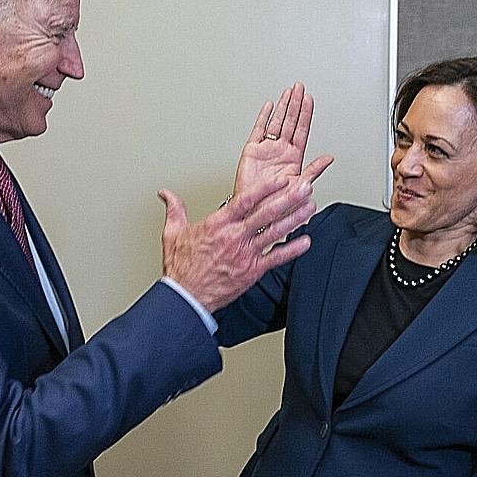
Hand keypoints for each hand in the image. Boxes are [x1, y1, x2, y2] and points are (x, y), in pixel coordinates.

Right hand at [159, 175, 315, 312]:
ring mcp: (245, 254)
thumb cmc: (181, 267)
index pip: (245, 200)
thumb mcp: (173, 233)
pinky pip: (276, 258)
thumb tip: (166, 194)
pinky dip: (292, 250)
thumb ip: (174, 210)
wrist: (187, 297)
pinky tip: (306, 241)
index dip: (265, 188)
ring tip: (310, 206)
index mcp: (218, 224)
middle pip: (266, 213)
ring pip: (274, 232)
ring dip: (295, 219)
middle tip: (304, 187)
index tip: (280, 179)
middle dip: (288, 198)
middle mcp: (235, 237)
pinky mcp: (252, 270)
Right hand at [232, 83, 333, 197]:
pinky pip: (258, 130)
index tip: (309, 99)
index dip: (306, 114)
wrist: (254, 211)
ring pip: (276, 122)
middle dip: (295, 104)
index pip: (301, 130)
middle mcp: (281, 151)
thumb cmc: (276, 204)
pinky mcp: (252, 151)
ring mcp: (267, 150)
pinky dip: (263, 117)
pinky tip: (269, 106)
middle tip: (299, 88)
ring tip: (288, 92)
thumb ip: (314, 171)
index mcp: (294, 158)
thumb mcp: (299, 187)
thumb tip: (329, 159)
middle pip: (290, 121)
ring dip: (283, 107)